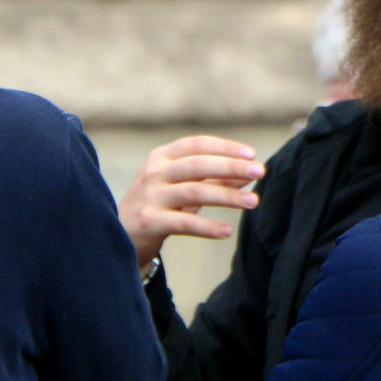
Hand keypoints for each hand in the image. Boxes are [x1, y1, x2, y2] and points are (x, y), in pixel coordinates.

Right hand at [118, 136, 264, 271]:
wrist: (120, 236)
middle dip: (232, 167)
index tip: (251, 155)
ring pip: (195, 192)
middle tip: (260, 172)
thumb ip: (213, 179)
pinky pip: (184, 222)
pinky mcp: (149, 221)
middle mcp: (154, 172)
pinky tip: (227, 231)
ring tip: (253, 202)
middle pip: (198, 165)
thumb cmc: (157, 207)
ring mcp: (150, 196)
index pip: (197, 144)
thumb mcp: (182, 188)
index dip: (225, 147)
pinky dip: (208, 226)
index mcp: (161, 157)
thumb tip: (248, 173)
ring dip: (228, 196)